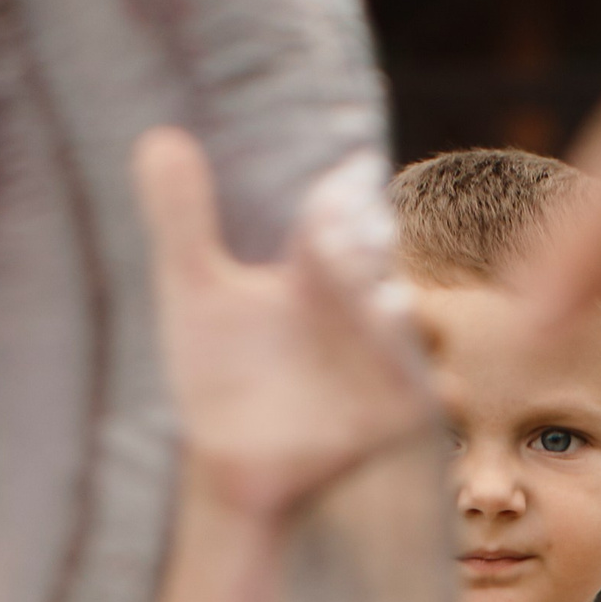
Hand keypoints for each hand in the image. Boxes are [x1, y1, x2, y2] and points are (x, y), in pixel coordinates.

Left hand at [133, 126, 432, 518]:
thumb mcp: (194, 295)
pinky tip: (440, 390)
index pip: (334, 216)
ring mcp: (385, 354)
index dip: (335, 203)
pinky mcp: (399, 409)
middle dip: (370, 257)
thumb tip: (156, 138)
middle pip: (379, 265)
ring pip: (419, 324)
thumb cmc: (218, 371)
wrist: (230, 463)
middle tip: (354, 242)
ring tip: (392, 307)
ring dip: (412, 316)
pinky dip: (443, 390)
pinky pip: (437, 395)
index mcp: (316, 264)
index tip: (329, 193)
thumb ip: (181, 222)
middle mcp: (360, 300)